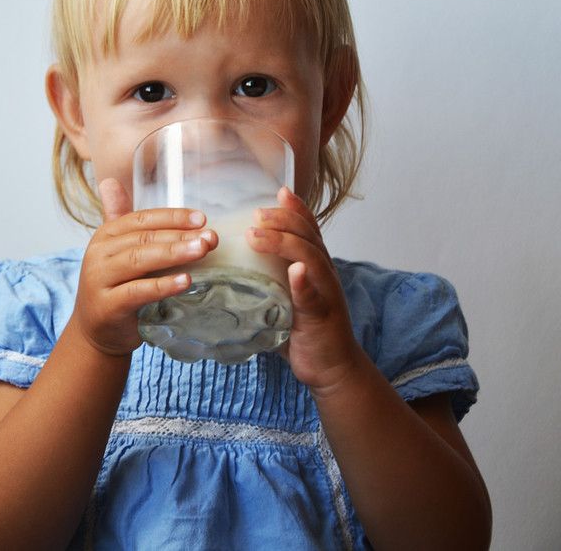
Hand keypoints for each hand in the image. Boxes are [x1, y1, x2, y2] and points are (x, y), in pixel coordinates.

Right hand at [69, 178, 217, 356]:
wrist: (94, 332)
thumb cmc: (114, 289)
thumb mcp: (116, 252)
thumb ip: (122, 221)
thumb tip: (111, 181)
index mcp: (105, 235)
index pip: (141, 219)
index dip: (172, 217)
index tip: (202, 219)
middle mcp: (99, 254)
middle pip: (143, 238)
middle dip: (179, 235)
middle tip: (210, 237)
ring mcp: (100, 279)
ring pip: (139, 260)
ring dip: (173, 253)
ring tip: (201, 250)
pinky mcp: (107, 306)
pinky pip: (137, 292)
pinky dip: (162, 285)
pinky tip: (185, 281)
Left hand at [247, 187, 365, 394]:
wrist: (331, 369)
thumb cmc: (303, 332)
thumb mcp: (283, 299)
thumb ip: (267, 281)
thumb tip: (229, 270)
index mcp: (314, 267)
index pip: (308, 229)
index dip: (296, 209)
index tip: (279, 191)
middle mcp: (324, 275)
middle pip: (308, 236)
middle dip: (284, 220)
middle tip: (257, 213)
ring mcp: (326, 295)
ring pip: (311, 259)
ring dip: (285, 243)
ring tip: (257, 235)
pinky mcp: (322, 318)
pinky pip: (314, 297)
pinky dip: (304, 282)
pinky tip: (295, 271)